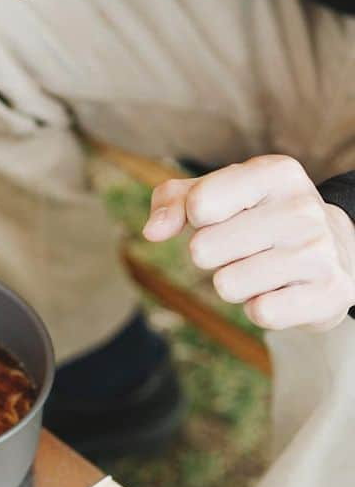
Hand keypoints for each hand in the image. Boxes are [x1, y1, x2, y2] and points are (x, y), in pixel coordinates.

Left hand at [143, 156, 354, 331]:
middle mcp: (303, 207)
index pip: (199, 204)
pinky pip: (261, 312)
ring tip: (262, 269)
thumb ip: (173, 202)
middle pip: (203, 250)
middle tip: (243, 249)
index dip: (194, 218)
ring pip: (227, 285)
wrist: (333, 251)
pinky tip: (281, 290)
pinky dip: (259, 309)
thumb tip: (152, 231)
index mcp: (276, 174)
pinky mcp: (330, 293)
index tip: (217, 217)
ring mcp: (320, 251)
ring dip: (234, 285)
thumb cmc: (256, 219)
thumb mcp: (216, 197)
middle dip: (212, 257)